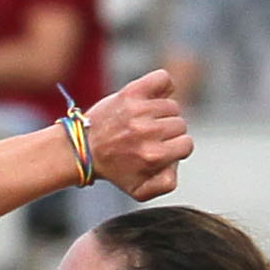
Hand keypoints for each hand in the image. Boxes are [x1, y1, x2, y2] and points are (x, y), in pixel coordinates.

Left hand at [80, 70, 190, 200]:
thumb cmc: (114, 168)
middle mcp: (147, 132)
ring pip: (172, 105)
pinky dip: (163, 86)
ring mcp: (139, 110)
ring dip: (162, 113)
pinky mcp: (132, 92)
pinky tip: (152, 98)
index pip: (186, 144)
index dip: (176, 147)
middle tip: (148, 136)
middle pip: (180, 124)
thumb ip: (167, 185)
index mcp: (153, 156)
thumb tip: (176, 163)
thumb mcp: (140, 191)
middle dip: (168, 132)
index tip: (161, 149)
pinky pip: (163, 79)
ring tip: (145, 121)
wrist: (83, 148)